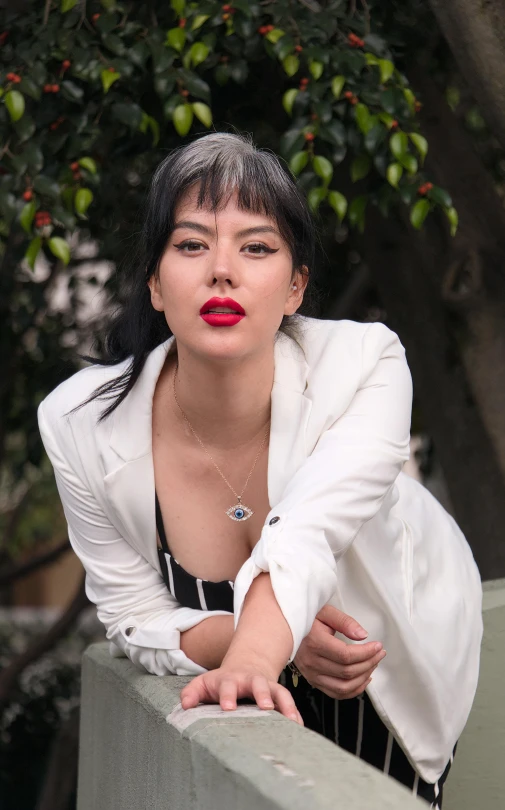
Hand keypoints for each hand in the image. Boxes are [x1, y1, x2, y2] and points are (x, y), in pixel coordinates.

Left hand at [180, 654, 303, 725]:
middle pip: (257, 685)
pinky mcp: (278, 694)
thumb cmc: (221, 682)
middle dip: (261, 695)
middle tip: (265, 707)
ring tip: (290, 720)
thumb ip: (192, 693)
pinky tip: (298, 726)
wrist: (246, 665)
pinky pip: (288, 701)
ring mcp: (266, 686)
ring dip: (284, 704)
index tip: (228, 708)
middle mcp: (250, 681)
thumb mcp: (204, 683)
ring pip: (278, 691)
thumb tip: (184, 705)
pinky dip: (294, 713)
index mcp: (230, 679)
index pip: (228, 686)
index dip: (228, 696)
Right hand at [294, 605, 385, 699]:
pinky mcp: (313, 681)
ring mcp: (311, 675)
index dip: (366, 653)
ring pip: (344, 686)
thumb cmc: (307, 619)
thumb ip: (345, 621)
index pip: (346, 655)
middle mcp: (312, 662)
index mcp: (314, 643)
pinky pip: (336, 693)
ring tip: (373, 664)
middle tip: (379, 653)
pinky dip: (354, 690)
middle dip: (369, 663)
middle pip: (347, 672)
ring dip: (364, 677)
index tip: (377, 646)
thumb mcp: (325, 612)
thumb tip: (362, 635)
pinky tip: (363, 679)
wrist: (285, 630)